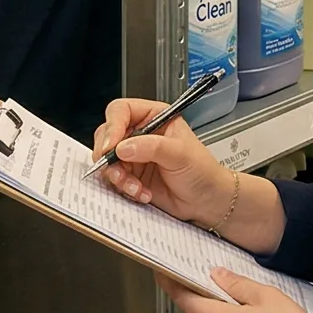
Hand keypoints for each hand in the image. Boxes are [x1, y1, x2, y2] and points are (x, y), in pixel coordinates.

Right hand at [91, 97, 235, 225]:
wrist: (207, 200)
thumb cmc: (203, 171)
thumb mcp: (181, 153)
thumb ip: (152, 147)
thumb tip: (123, 147)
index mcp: (154, 117)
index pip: (121, 111)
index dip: (112, 126)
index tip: (111, 146)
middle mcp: (140, 134)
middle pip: (106, 135)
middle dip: (109, 156)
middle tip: (118, 171)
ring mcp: (133, 156)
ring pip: (106, 160)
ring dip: (117, 176)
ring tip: (135, 186)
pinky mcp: (131, 176)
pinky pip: (113, 180)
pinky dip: (123, 189)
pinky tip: (142, 193)